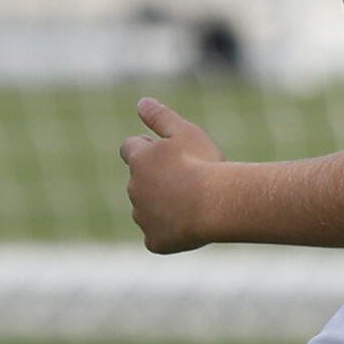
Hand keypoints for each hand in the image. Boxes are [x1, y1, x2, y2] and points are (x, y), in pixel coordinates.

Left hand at [120, 97, 224, 252]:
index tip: (161, 149)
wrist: (214, 204)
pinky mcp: (154, 240)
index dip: (144, 147)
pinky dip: (168, 233)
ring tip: (191, 203)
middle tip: (185, 178)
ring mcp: (142, 217)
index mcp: (139, 160)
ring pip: (146, 210)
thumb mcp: (185, 132)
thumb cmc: (202, 164)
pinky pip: (156, 237)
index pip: (129, 148)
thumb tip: (141, 103)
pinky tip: (189, 228)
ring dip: (161, 206)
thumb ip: (161, 117)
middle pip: (139, 181)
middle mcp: (134, 188)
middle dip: (156, 179)